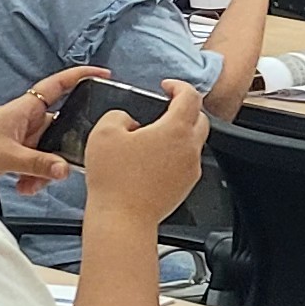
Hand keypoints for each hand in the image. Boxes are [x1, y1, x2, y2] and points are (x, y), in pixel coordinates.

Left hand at [0, 65, 92, 196]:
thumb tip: (65, 170)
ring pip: (48, 152)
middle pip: (60, 130)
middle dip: (62, 151)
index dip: (80, 77)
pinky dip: (34, 177)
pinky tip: (24, 186)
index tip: (103, 75)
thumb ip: (37, 164)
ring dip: (45, 170)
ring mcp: (20, 139)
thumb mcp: (4, 156)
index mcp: (23, 109)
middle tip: (61, 168)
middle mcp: (24, 121)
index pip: (58, 86)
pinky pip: (36, 164)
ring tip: (32, 184)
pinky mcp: (13, 156)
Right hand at [83, 77, 207, 224]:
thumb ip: (118, 115)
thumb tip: (128, 120)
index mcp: (176, 130)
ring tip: (153, 134)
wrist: (123, 218)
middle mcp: (190, 148)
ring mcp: (191, 169)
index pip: (190, 97)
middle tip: (165, 107)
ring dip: (179, 132)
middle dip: (184, 108)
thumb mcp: (104, 133)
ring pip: (193, 141)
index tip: (167, 86)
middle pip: (200, 118)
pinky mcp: (185, 185)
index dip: (179, 86)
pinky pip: (186, 162)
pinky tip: (152, 158)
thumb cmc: (114, 179)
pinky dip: (175, 153)